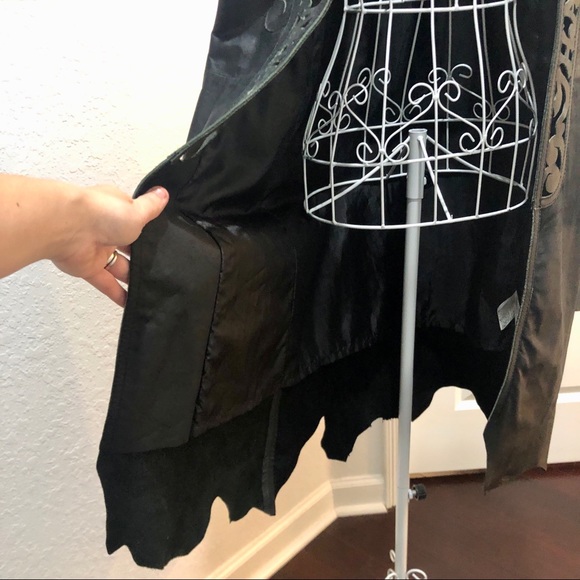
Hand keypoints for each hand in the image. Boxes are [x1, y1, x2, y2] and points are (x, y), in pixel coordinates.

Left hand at [52, 185, 168, 306]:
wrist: (67, 228)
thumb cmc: (102, 214)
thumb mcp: (137, 210)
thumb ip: (152, 206)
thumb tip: (163, 192)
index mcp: (117, 211)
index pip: (136, 220)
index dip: (149, 230)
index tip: (164, 241)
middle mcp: (106, 229)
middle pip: (129, 246)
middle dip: (143, 256)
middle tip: (162, 269)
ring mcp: (97, 249)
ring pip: (119, 266)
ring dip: (133, 277)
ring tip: (154, 288)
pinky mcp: (88, 267)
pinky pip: (105, 282)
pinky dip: (116, 293)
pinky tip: (130, 302)